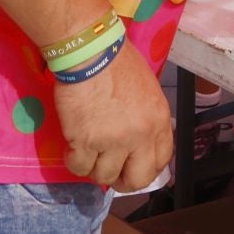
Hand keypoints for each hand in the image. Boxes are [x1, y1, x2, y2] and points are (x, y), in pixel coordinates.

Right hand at [52, 40, 173, 191]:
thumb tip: (139, 138)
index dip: (145, 169)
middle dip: (122, 181)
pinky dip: (73, 160)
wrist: (92, 52)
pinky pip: (79, 167)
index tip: (133, 167)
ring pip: (103, 176)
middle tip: (109, 172)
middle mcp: (141, 135)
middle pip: (137, 180)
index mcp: (160, 120)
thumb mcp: (147, 90)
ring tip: (87, 151)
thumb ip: (146, 117)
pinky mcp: (85, 141)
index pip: (161, 161)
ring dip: (93, 168)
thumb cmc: (118, 63)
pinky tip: (72, 146)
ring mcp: (113, 141)